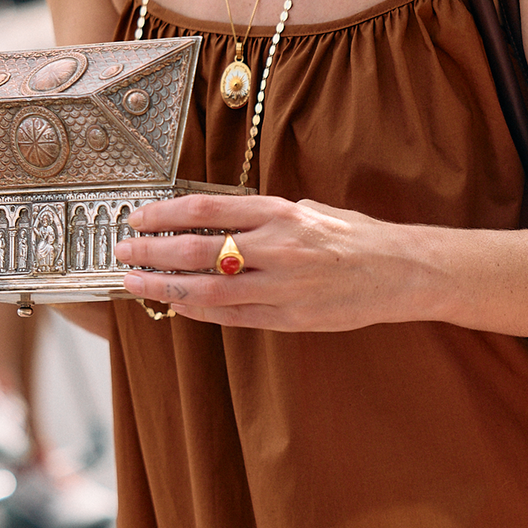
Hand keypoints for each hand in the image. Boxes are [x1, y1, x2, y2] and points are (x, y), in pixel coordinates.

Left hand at [115, 192, 394, 332]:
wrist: (403, 271)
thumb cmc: (357, 237)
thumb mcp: (310, 209)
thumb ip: (265, 216)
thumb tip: (218, 218)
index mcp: (281, 213)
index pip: (207, 210)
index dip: (165, 214)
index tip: (138, 217)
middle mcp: (278, 247)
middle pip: (199, 250)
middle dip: (154, 252)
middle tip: (124, 251)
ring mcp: (284, 286)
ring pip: (209, 290)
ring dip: (166, 286)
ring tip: (137, 282)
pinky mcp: (291, 317)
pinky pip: (234, 316)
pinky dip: (201, 311)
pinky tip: (178, 305)